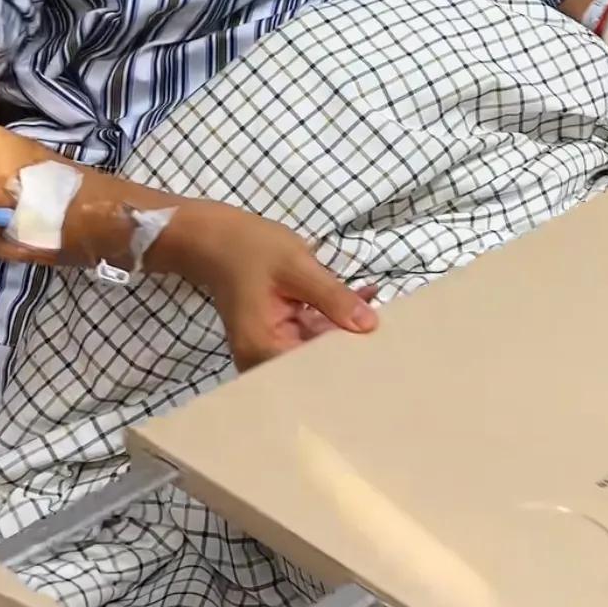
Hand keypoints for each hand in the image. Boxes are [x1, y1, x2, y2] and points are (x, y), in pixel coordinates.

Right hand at [172, 203, 378, 371]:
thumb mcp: (296, 266)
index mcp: (263, 348)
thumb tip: (370, 326)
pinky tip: (363, 300)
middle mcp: (264, 358)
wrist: (213, 237)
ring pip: (318, 347)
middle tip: (394, 334)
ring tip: (384, 312)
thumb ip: (333, 297)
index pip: (315, 370)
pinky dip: (333, 317)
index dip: (349, 361)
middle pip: (317, 364)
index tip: (385, 353)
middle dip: (352, 345)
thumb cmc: (248, 248)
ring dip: (346, 328)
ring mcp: (270, 348)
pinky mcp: (278, 335)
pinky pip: (312, 333)